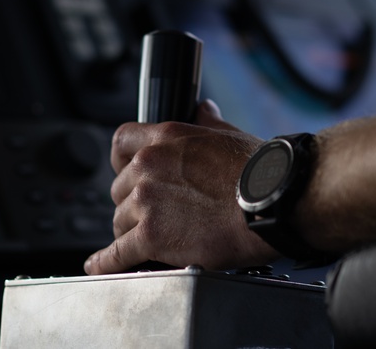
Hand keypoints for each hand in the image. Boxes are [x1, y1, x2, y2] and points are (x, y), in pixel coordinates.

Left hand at [84, 100, 279, 273]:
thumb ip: (208, 122)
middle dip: (133, 203)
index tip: (127, 174)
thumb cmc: (260, 170)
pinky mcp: (151, 236)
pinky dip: (107, 262)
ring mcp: (147, 201)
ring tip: (150, 242)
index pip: (122, 143)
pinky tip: (102, 265)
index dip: (122, 162)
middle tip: (153, 215)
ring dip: (131, 232)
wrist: (273, 199)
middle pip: (119, 188)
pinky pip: (116, 254)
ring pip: (119, 221)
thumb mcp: (229, 134)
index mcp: (166, 138)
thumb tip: (203, 109)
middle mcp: (149, 165)